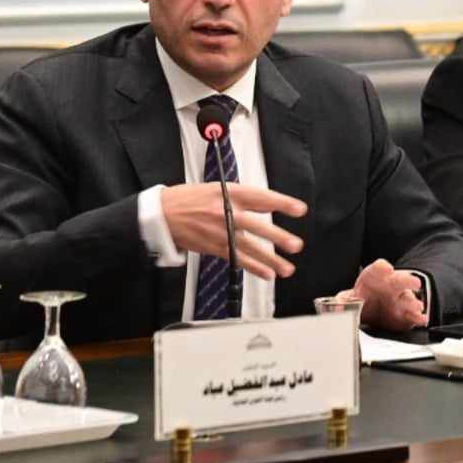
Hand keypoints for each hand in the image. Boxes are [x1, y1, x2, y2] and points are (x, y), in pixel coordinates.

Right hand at [160, 183, 305, 279]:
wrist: (162, 214)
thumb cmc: (190, 199)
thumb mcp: (216, 188)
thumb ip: (240, 197)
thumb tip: (265, 205)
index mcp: (228, 193)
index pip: (260, 197)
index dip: (282, 203)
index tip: (300, 210)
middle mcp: (225, 212)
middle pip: (256, 225)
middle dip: (277, 237)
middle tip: (296, 245)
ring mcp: (219, 232)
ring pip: (249, 247)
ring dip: (270, 259)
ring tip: (288, 268)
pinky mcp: (213, 247)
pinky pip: (237, 259)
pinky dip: (253, 267)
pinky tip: (268, 274)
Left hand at [342, 259, 427, 331]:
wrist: (371, 311)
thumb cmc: (363, 298)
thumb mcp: (349, 298)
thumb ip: (343, 301)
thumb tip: (337, 306)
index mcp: (374, 278)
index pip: (378, 269)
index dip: (382, 268)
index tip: (386, 269)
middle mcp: (390, 286)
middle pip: (399, 279)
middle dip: (406, 280)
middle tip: (414, 282)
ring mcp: (399, 299)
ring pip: (408, 298)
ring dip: (412, 303)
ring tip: (416, 306)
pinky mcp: (405, 314)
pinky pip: (413, 315)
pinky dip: (417, 318)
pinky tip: (421, 320)